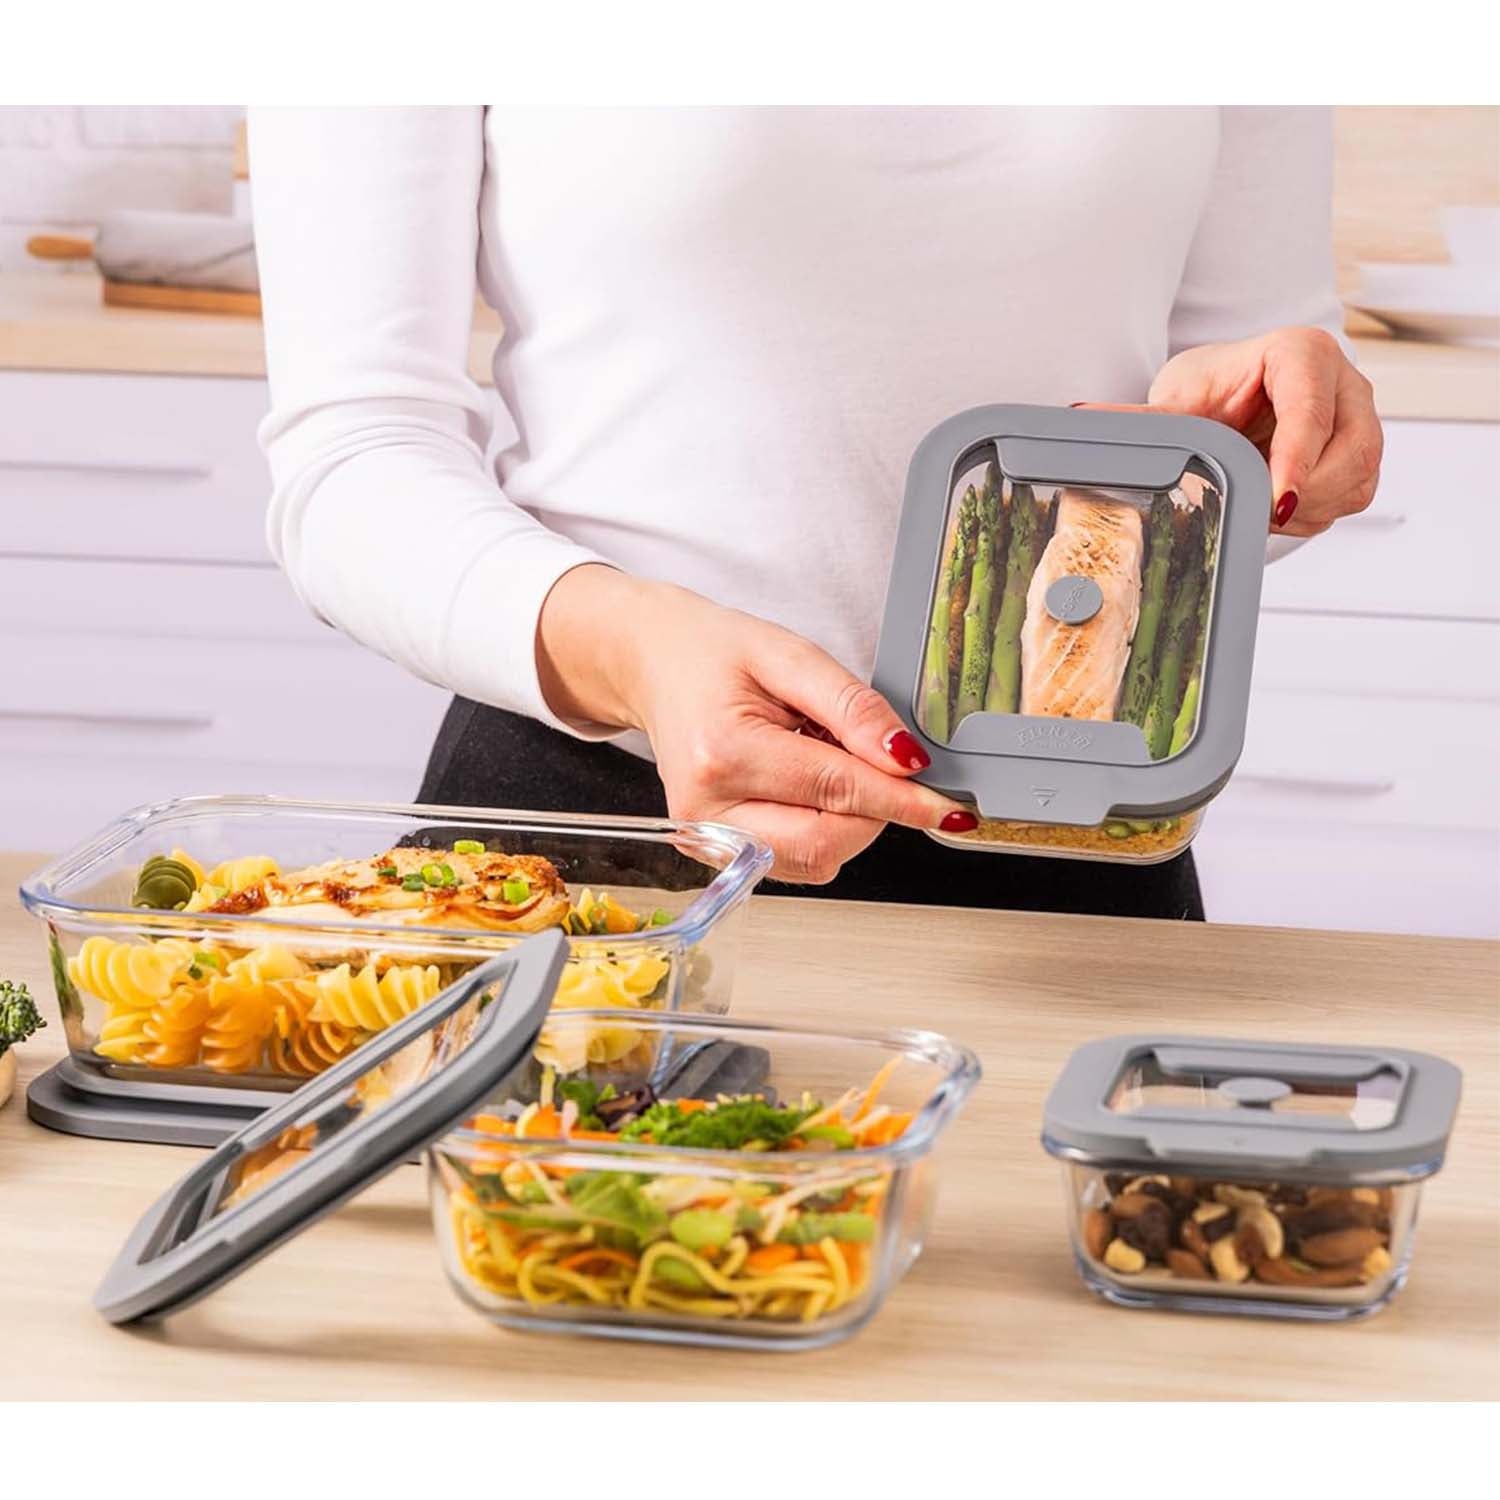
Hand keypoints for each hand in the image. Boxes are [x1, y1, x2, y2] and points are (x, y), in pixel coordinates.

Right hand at [538, 567, 975, 881]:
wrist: (651, 665)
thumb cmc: (712, 655)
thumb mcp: (788, 654)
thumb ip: (851, 707)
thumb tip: (906, 759)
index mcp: (723, 753)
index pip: (836, 790)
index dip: (902, 800)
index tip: (948, 810)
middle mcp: (708, 809)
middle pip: (826, 841)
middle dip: (875, 812)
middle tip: (878, 762)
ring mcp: (707, 839)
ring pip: (815, 861)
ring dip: (847, 822)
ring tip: (823, 761)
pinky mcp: (714, 852)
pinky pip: (794, 860)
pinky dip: (821, 829)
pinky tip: (804, 786)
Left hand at [1089, 327, 1382, 536]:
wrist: (1225, 396)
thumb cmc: (1205, 391)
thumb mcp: (1175, 402)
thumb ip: (1143, 417)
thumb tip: (1081, 418)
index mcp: (1301, 353)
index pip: (1311, 409)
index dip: (1297, 460)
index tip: (1277, 503)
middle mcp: (1343, 380)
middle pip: (1350, 450)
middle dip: (1304, 493)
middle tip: (1255, 513)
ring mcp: (1359, 417)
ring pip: (1356, 479)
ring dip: (1308, 508)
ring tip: (1258, 504)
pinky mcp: (1361, 452)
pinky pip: (1354, 497)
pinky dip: (1315, 514)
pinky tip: (1278, 505)